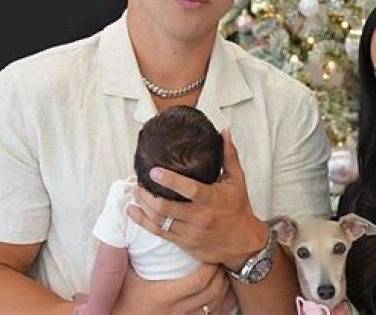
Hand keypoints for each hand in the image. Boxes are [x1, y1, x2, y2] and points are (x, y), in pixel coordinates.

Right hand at [112, 262, 230, 314]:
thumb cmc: (119, 300)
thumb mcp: (123, 277)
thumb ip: (128, 254)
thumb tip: (132, 219)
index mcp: (164, 295)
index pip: (200, 281)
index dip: (211, 267)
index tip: (210, 254)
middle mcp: (176, 311)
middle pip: (212, 293)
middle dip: (221, 276)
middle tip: (219, 260)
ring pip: (212, 307)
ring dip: (221, 291)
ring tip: (220, 275)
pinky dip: (216, 306)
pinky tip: (216, 295)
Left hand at [128, 129, 266, 267]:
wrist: (241, 242)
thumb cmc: (238, 208)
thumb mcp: (237, 180)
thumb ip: (228, 155)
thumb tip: (224, 132)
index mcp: (212, 199)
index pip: (189, 189)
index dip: (169, 181)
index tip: (154, 171)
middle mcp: (200, 217)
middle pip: (166, 208)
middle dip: (147, 194)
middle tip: (139, 181)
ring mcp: (190, 232)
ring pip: (159, 220)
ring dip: (143, 206)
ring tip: (136, 192)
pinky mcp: (183, 242)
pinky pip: (158, 232)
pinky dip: (142, 221)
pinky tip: (134, 211)